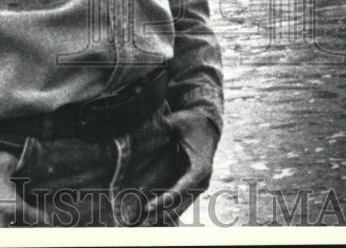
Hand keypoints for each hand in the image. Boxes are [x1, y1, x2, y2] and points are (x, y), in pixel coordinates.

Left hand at [145, 108, 218, 224]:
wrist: (206, 123)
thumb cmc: (189, 122)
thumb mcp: (176, 123)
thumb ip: (161, 128)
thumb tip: (138, 129)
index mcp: (200, 168)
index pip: (180, 190)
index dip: (163, 201)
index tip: (146, 208)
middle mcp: (203, 180)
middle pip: (180, 204)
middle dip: (160, 213)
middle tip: (139, 221)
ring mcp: (200, 185)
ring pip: (181, 207)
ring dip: (163, 214)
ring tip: (142, 222)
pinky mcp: (195, 186)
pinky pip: (181, 202)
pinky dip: (168, 208)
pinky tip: (152, 216)